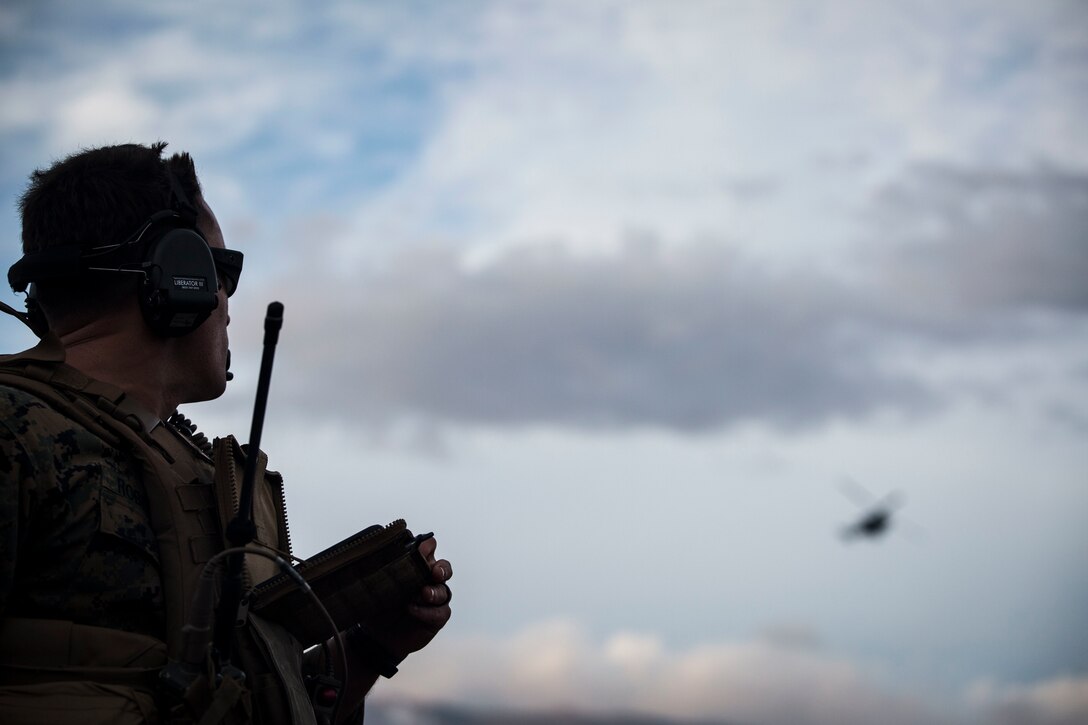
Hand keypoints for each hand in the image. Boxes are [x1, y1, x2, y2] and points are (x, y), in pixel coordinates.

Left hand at [370, 535, 452, 660]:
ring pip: (444, 590)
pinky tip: (413, 611)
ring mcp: (434, 598)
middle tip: (435, 572)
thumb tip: (379, 552)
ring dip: (434, 592)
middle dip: (442, 569)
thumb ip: (382, 568)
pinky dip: (427, 611)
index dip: (427, 547)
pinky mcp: (437, 616)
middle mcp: (428, 579)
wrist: (377, 635)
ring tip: (422, 594)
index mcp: (416, 565)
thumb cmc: (378, 604)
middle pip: (444, 567)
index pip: (429, 548)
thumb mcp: (377, 584)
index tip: (418, 550)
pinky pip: (441, 612)